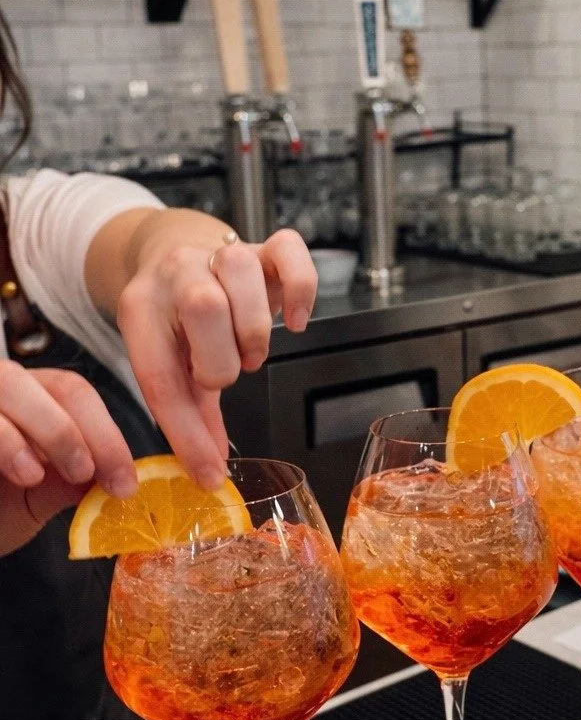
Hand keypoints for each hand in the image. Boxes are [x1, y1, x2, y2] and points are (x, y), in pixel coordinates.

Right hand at [0, 364, 135, 555]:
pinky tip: (13, 472)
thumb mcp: (38, 499)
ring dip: (34, 429)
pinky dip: (0, 439)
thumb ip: (73, 484)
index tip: (124, 484)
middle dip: (74, 432)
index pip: (79, 395)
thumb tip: (122, 482)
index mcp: (39, 395)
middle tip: (84, 476)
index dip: (107, 437)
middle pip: (53, 384)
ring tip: (34, 478)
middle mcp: (8, 386)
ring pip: (9, 385)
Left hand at [116, 228, 317, 489]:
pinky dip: (300, 290)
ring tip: (252, 352)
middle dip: (223, 359)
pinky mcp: (265, 248)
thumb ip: (190, 415)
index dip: (186, 433)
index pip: (160, 376)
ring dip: (255, 328)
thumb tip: (210, 470)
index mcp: (141, 310)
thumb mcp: (170, 363)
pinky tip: (295, 321)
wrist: (175, 250)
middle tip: (228, 374)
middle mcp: (178, 274)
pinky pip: (289, 251)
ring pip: (241, 272)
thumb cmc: (177, 321)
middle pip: (203, 306)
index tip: (209, 471)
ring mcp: (222, 254)